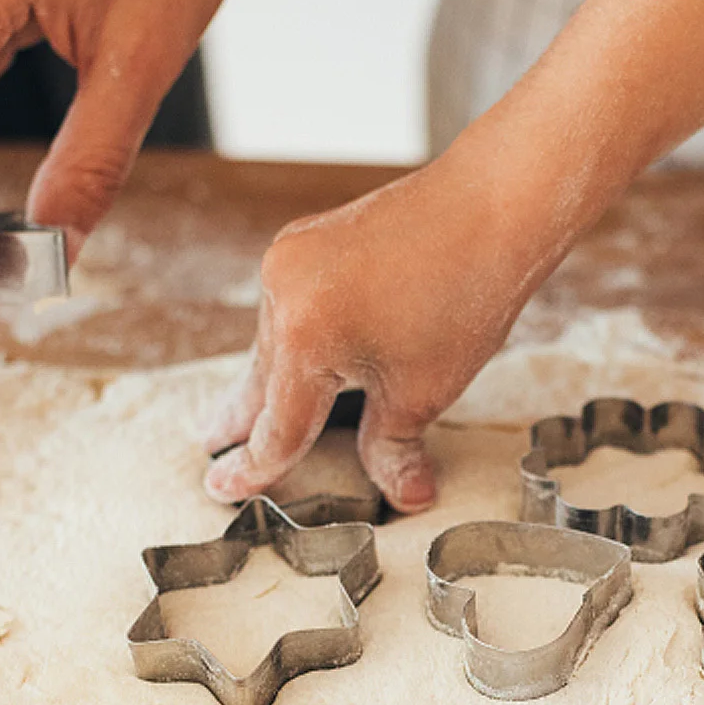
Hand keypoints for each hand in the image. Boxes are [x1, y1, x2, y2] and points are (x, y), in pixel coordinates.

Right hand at [203, 154, 546, 513]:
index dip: (253, 468)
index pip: (276, 426)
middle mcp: (282, 294)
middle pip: (262, 381)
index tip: (221, 488)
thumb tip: (405, 495)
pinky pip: (289, 306)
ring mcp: (290, 259)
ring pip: (275, 342)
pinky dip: (292, 338)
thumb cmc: (463, 298)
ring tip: (244, 411)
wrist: (491, 208)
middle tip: (212, 446)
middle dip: (239, 420)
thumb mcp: (424, 391)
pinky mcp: (307, 239)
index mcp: (303, 340)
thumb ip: (393, 446)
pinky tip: (293, 354)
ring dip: (270, 379)